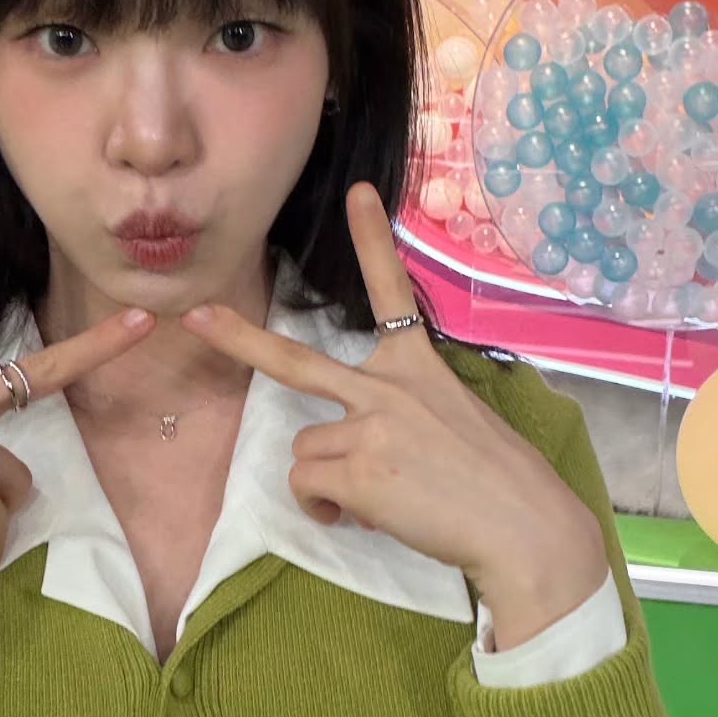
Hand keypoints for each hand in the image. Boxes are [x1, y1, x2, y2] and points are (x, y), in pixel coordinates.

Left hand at [180, 183, 609, 649]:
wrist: (524, 523)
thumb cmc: (498, 480)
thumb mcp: (455, 421)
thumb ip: (400, 418)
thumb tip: (361, 459)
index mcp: (418, 366)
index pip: (391, 292)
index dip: (372, 240)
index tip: (358, 193)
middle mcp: (387, 386)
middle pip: (294, 361)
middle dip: (237, 339)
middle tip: (193, 317)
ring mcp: (369, 425)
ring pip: (305, 450)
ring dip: (329, 481)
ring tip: (381, 498)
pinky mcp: (357, 470)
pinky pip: (309, 486)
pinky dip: (329, 509)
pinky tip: (370, 517)